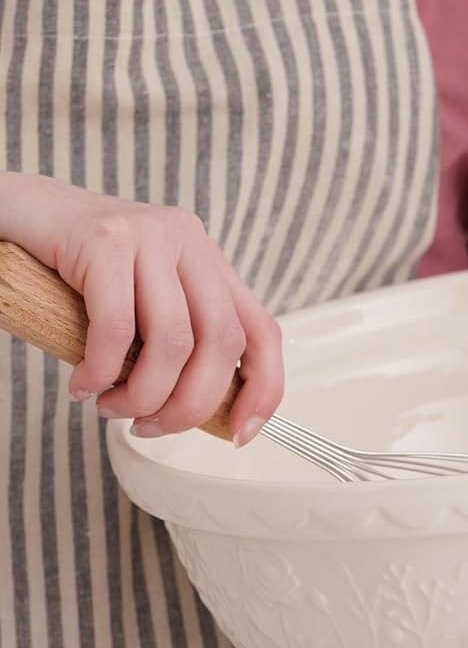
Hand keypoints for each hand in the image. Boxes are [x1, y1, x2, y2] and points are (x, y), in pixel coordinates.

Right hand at [0, 172, 282, 442]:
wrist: (14, 215)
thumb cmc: (73, 275)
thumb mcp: (139, 307)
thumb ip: (175, 345)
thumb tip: (202, 414)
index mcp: (207, 261)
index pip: (262, 331)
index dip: (263, 389)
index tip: (240, 433)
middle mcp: (188, 241)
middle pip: (222, 343)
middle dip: (190, 405)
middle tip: (151, 427)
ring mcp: (150, 235)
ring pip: (173, 342)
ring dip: (142, 395)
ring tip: (110, 407)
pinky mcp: (106, 238)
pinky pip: (117, 328)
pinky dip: (102, 371)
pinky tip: (82, 385)